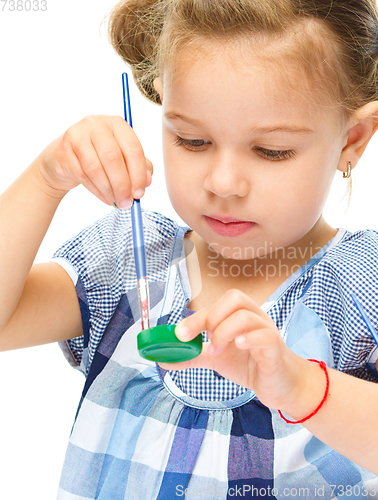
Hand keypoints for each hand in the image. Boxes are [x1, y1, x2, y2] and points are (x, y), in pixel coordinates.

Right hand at [36, 115, 152, 206]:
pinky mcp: (64, 150)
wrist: (64, 160)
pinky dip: (97, 191)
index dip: (138, 174)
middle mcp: (96, 124)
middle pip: (113, 158)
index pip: (133, 148)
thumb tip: (147, 181)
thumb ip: (139, 166)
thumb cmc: (99, 157)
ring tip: (116, 202)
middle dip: (123, 185)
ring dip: (109, 190)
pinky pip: (83, 176)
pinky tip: (104, 198)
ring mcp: (78, 135)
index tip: (140, 193)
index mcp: (117, 123)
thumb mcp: (122, 158)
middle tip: (128, 202)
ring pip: (97, 169)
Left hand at [160, 289, 306, 410]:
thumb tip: (163, 357)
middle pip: (234, 298)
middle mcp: (254, 316)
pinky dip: (247, 339)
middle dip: (210, 317)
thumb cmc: (250, 364)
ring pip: (245, 316)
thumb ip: (192, 356)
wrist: (280, 386)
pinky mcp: (275, 348)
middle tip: (201, 340)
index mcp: (238, 314)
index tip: (179, 335)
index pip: (217, 303)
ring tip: (218, 352)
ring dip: (224, 332)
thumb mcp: (216, 359)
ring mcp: (266, 330)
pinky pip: (264, 335)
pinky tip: (237, 348)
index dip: (196, 316)